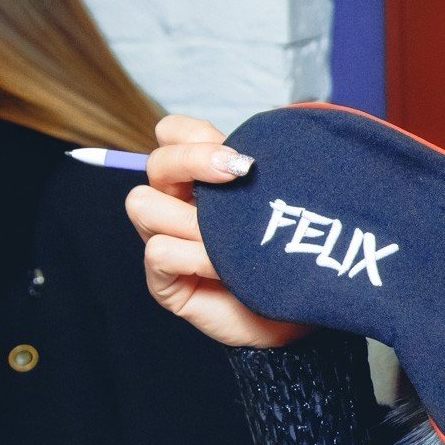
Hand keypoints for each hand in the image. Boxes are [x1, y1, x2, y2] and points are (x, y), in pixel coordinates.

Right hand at [126, 114, 309, 349]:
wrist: (300, 309)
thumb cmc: (288, 250)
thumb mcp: (276, 199)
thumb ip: (255, 169)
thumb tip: (251, 145)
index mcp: (199, 179)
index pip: (173, 134)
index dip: (193, 136)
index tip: (240, 156)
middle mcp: (176, 204)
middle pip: (157, 163)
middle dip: (195, 160)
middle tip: (241, 173)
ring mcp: (166, 240)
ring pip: (143, 204)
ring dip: (194, 218)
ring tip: (234, 238)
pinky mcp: (164, 280)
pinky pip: (160, 250)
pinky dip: (196, 256)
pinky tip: (227, 268)